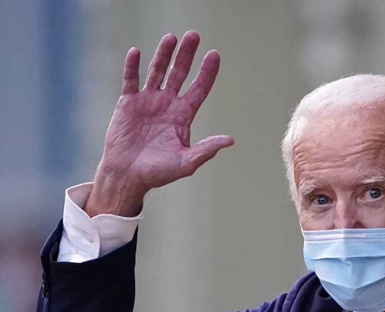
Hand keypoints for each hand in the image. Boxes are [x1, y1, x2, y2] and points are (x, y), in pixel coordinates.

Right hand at [86, 31, 233, 216]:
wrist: (128, 176)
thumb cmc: (158, 173)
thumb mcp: (186, 163)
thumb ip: (206, 150)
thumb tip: (230, 140)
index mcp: (183, 116)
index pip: (199, 89)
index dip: (207, 73)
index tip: (214, 55)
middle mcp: (167, 104)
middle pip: (180, 74)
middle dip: (187, 55)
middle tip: (194, 35)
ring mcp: (148, 101)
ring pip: (157, 71)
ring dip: (163, 54)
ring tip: (171, 37)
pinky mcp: (128, 103)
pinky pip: (131, 80)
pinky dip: (133, 67)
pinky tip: (136, 53)